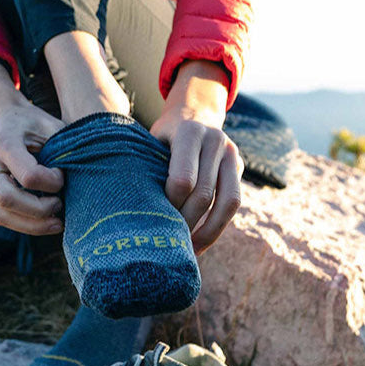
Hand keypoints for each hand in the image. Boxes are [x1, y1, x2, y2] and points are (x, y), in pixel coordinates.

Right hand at [0, 61, 65, 235]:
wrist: (2, 116)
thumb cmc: (32, 121)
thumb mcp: (50, 125)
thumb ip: (63, 148)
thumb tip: (83, 178)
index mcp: (4, 142)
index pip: (28, 175)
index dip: (51, 183)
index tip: (62, 177)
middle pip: (7, 199)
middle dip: (38, 211)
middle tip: (60, 207)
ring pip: (1, 215)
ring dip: (31, 225)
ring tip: (57, 224)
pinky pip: (0, 216)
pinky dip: (23, 224)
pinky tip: (44, 223)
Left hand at [150, 60, 242, 253]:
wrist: (193, 113)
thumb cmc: (160, 136)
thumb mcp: (150, 141)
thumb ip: (146, 166)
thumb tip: (124, 207)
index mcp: (190, 131)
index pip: (182, 179)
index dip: (169, 205)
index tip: (154, 220)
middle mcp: (216, 140)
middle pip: (204, 194)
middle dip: (186, 222)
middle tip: (167, 244)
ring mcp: (232, 153)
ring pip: (228, 202)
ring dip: (207, 232)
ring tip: (187, 252)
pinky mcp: (240, 167)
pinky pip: (234, 203)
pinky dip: (218, 226)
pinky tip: (199, 243)